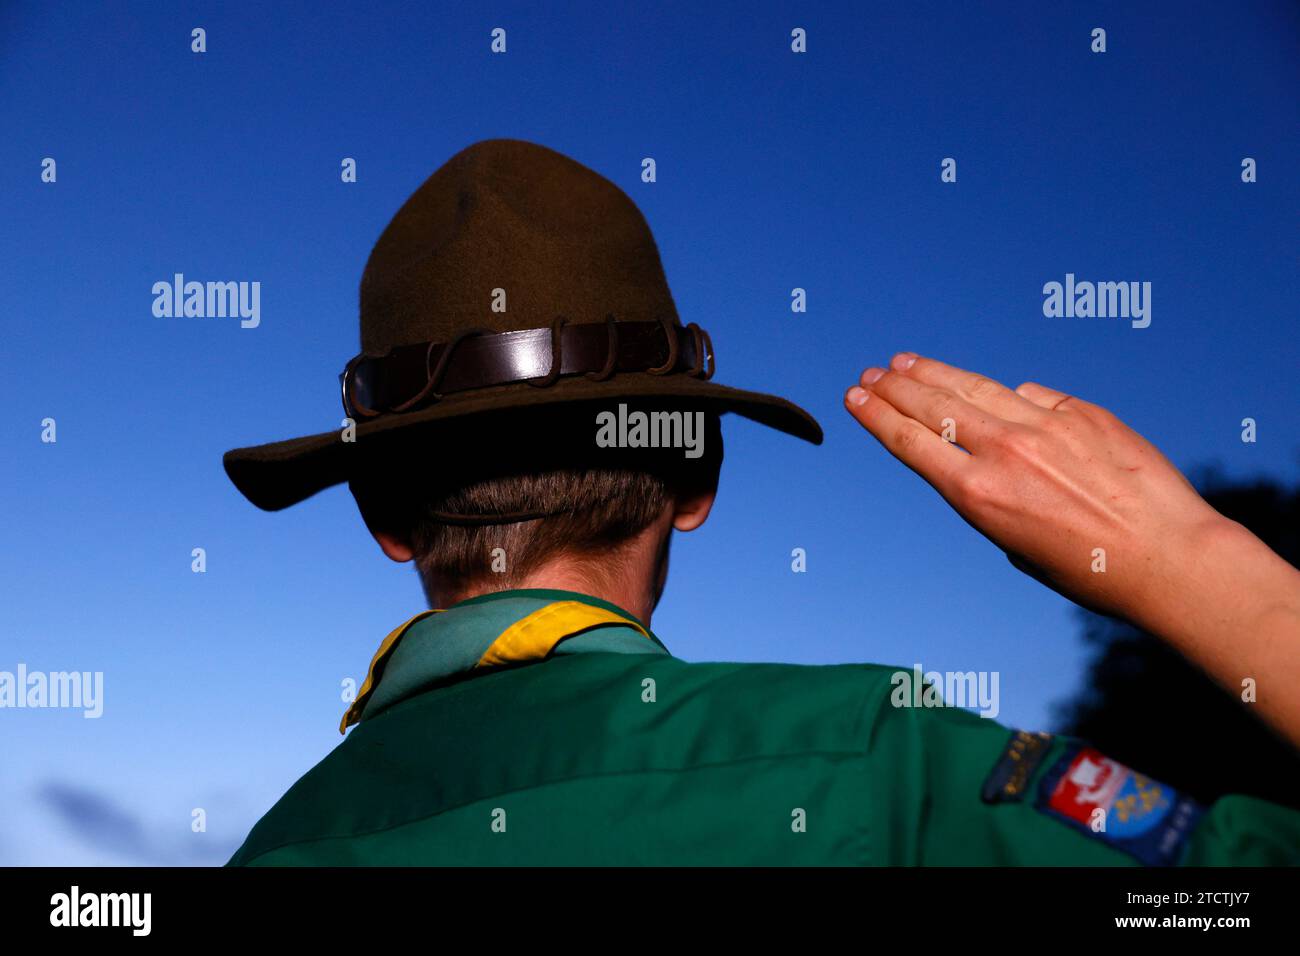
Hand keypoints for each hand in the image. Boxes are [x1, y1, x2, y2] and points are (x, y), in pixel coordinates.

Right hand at [843, 352, 1221, 624]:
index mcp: (977, 494)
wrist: (1167, 556)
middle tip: (871, 373)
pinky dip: (1004, 392)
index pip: (910, 441)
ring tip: (906, 361)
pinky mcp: (1080, 412)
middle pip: (932, 404)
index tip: (854, 397)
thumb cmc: (1090, 570)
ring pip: (973, 386)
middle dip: (894, 386)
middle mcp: (1003, 451)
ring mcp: (1043, 425)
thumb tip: (991, 442)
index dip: (876, 415)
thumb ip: (991, 494)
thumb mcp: (1015, 546)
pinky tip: (985, 387)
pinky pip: (1030, 394)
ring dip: (933, 372)